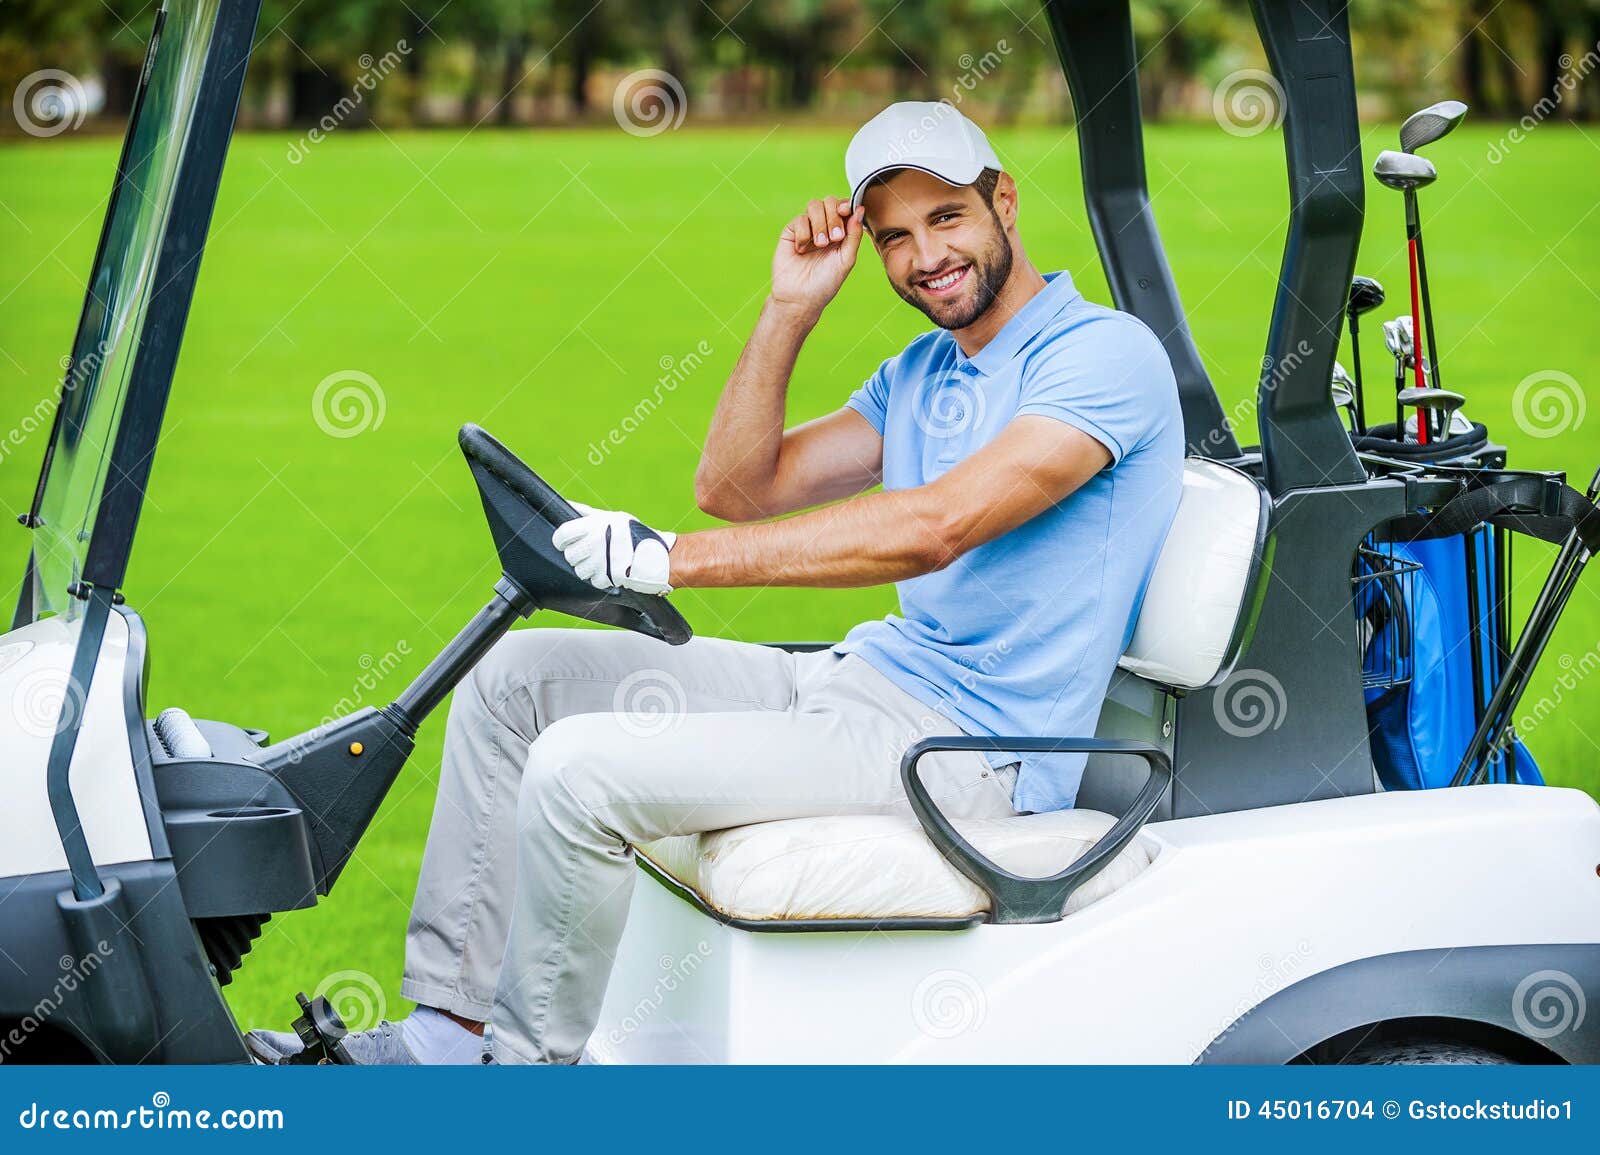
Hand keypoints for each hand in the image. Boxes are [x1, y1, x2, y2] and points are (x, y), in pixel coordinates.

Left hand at [552, 505, 676, 595]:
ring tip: (601, 560)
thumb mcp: (611, 517)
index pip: (562, 535)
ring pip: (579, 570)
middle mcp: (594, 544)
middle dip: (577, 555)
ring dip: (588, 567)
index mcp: (593, 526)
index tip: (564, 542)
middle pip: (569, 555)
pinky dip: (599, 577)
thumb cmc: (632, 533)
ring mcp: (600, 562)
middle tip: (589, 552)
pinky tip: (608, 569)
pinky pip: (593, 581)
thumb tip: (566, 505)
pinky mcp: (606, 577)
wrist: (656, 553)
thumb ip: (586, 513)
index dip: (560, 540)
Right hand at [771, 197, 864, 321]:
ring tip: (820, 244)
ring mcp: (808, 228)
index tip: (847, 211)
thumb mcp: (847, 259)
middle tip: (835, 237)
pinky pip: (800, 219)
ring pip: (814, 206)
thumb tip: (860, 209)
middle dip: (834, 217)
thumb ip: (854, 234)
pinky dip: (804, 233)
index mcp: (841, 232)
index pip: (845, 207)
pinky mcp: (791, 232)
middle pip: (829, 202)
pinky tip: (802, 249)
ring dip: (820, 224)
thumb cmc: (825, 283)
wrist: (800, 297)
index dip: (846, 205)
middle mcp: (824, 227)